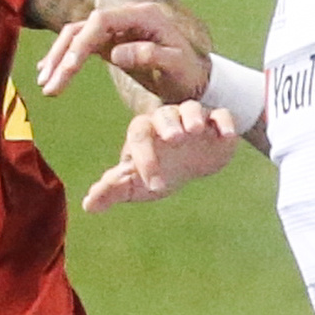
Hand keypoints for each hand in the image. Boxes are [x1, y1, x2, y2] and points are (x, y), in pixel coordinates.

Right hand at [35, 2, 210, 103]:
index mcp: (143, 16)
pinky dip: (64, 59)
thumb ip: (151, 55)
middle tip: (50, 85)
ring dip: (59, 60)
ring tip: (46, 85)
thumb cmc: (189, 73)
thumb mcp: (177, 66)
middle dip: (64, 56)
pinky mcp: (110, 42)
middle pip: (83, 28)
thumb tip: (115, 53)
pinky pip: (81, 45)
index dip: (82, 42)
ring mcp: (116, 28)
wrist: (195, 78)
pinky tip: (49, 73)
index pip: (101, 21)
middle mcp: (126, 17)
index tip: (70, 68)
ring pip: (77, 36)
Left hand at [83, 101, 245, 210]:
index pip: (139, 137)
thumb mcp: (136, 183)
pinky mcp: (217, 124)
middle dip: (168, 124)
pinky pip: (222, 115)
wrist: (191, 165)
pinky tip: (226, 136)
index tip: (155, 186)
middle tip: (174, 138)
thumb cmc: (156, 171)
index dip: (145, 158)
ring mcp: (192, 119)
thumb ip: (113, 190)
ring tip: (197, 130)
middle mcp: (167, 120)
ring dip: (193, 117)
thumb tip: (88, 205)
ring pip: (191, 109)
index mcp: (144, 132)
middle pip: (164, 114)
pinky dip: (224, 123)